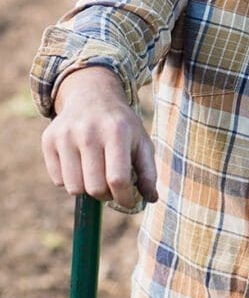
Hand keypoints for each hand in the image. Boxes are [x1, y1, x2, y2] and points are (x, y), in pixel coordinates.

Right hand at [41, 66, 157, 208]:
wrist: (92, 97)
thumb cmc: (121, 126)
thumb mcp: (141, 142)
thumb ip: (148, 171)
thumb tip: (151, 199)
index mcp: (116, 132)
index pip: (117, 179)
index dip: (125, 198)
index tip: (129, 201)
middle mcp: (88, 132)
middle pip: (95, 188)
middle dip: (107, 195)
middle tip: (112, 187)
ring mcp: (65, 135)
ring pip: (74, 188)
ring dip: (88, 190)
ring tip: (97, 175)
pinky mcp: (48, 140)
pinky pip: (58, 181)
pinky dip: (71, 181)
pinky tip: (80, 164)